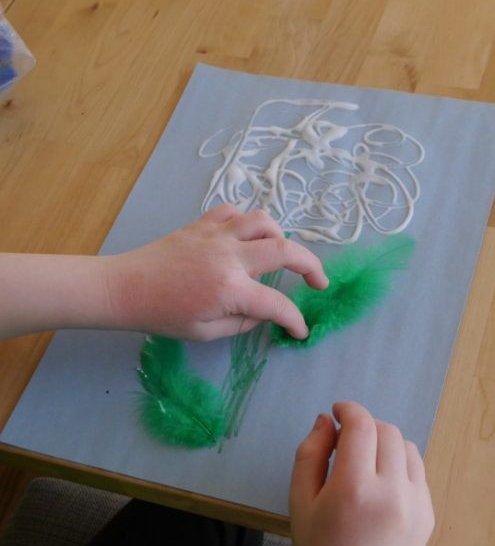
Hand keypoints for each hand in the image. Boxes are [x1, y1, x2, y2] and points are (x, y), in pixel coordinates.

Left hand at [104, 204, 327, 340]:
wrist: (124, 288)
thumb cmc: (162, 316)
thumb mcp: (205, 333)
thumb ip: (243, 322)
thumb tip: (264, 311)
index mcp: (230, 289)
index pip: (277, 304)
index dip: (295, 320)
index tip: (300, 330)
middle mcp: (229, 256)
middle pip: (286, 250)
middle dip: (312, 266)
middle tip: (319, 282)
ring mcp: (216, 234)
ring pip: (264, 221)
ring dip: (281, 237)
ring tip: (280, 255)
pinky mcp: (202, 224)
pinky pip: (234, 212)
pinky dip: (248, 222)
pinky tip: (246, 237)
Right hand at [290, 402, 434, 545]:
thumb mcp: (300, 500)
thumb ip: (310, 453)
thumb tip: (326, 420)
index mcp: (355, 490)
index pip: (361, 425)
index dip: (349, 409)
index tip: (338, 411)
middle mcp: (391, 494)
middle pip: (385, 430)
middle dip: (364, 426)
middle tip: (345, 441)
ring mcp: (415, 505)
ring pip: (405, 445)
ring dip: (383, 441)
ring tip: (364, 460)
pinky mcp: (427, 514)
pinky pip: (418, 468)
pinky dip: (399, 462)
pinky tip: (381, 479)